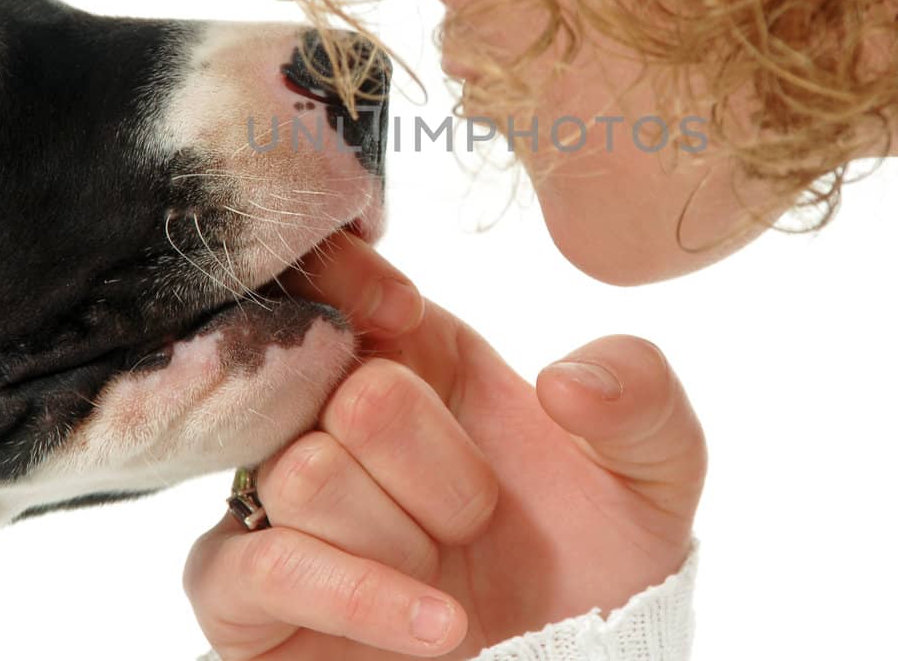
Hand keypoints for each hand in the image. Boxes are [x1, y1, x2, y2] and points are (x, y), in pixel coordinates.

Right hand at [182, 231, 705, 658]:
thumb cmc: (597, 564)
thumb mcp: (654, 470)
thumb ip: (641, 392)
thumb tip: (563, 380)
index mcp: (412, 355)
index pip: (331, 273)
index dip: (354, 278)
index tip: (407, 313)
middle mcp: (330, 418)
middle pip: (343, 389)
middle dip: (435, 463)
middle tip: (479, 514)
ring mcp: (279, 504)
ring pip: (306, 474)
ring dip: (404, 540)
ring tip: (448, 572)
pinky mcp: (242, 592)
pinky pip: (261, 569)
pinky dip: (362, 598)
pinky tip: (439, 624)